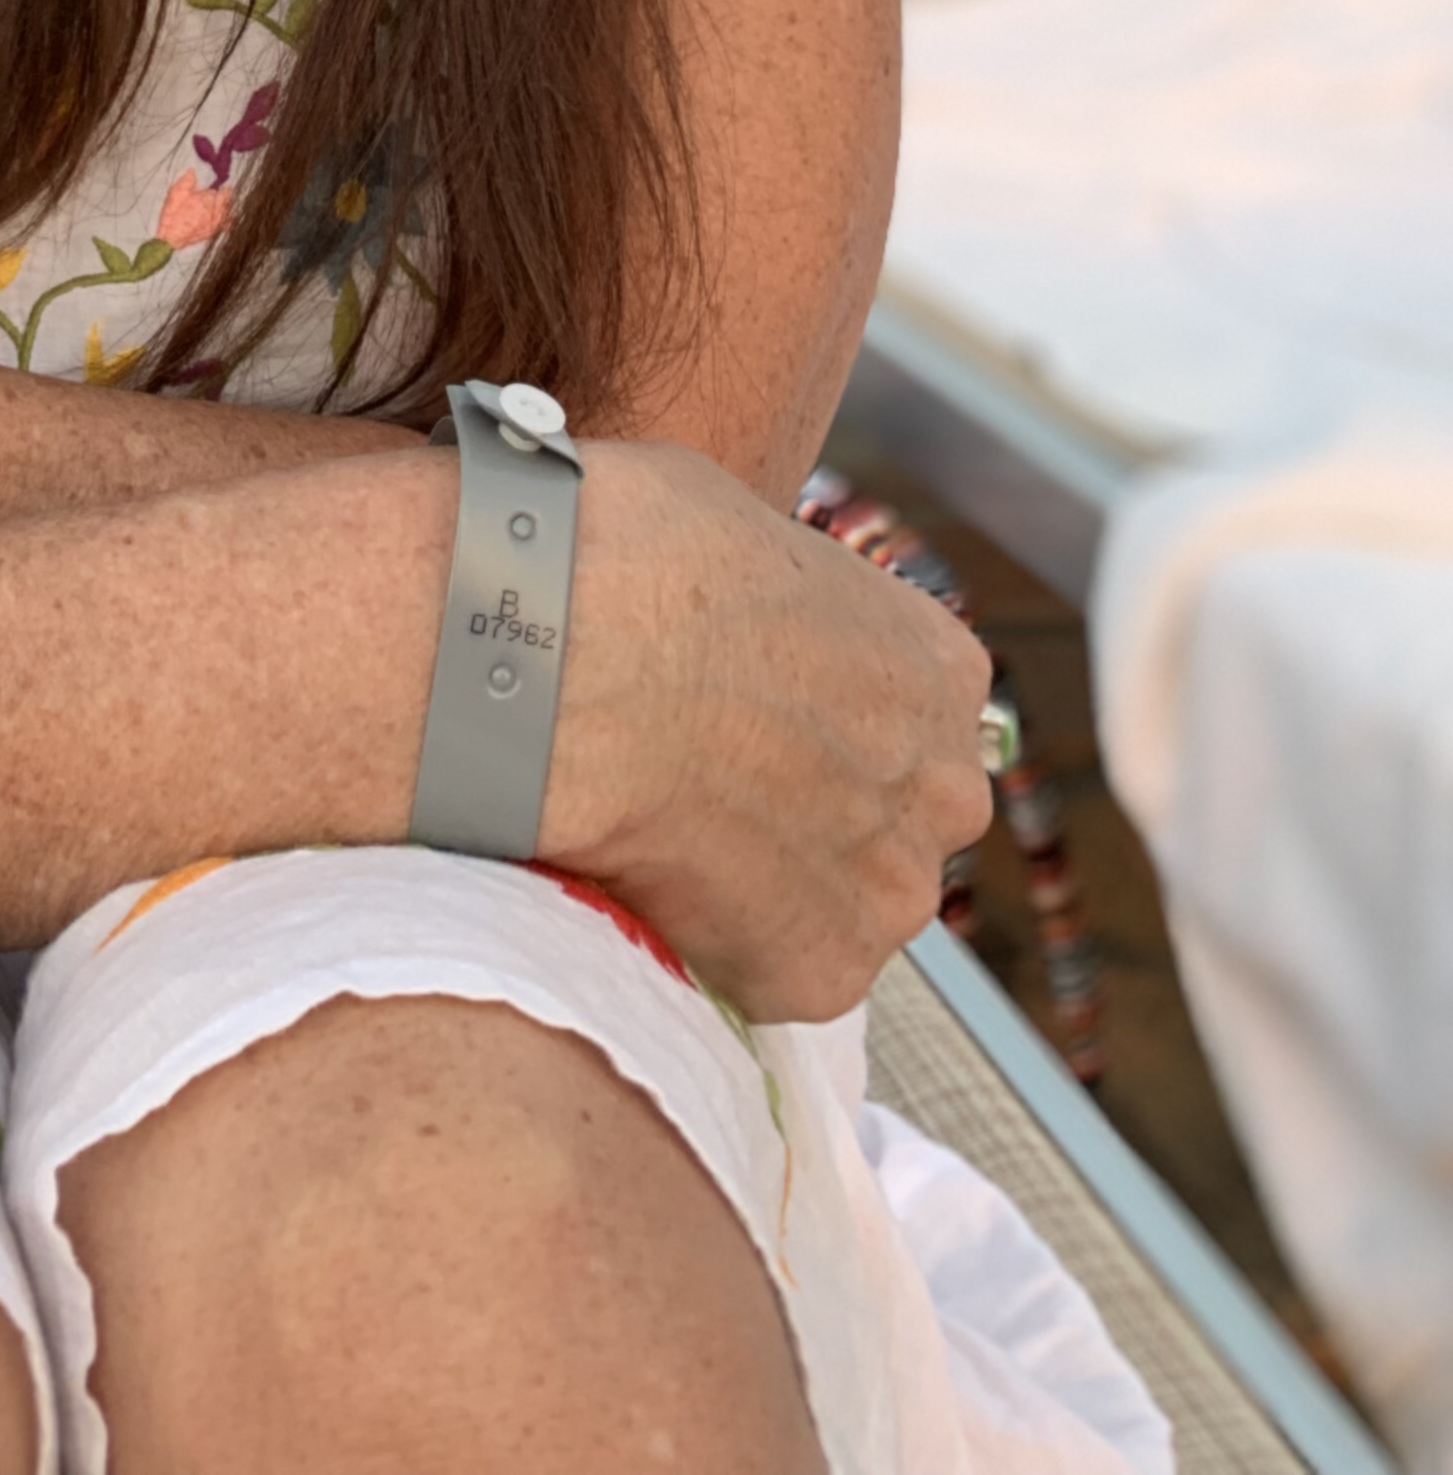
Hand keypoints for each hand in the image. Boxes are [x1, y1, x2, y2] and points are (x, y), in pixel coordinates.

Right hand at [541, 438, 993, 1020]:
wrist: (560, 661)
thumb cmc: (628, 560)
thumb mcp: (737, 527)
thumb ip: (779, 599)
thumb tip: (738, 610)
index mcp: (939, 666)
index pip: (909, 712)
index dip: (822, 716)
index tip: (754, 715)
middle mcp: (943, 784)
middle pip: (893, 815)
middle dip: (815, 807)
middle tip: (709, 780)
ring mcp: (891, 888)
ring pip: (842, 902)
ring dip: (773, 882)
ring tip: (665, 836)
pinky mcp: (821, 975)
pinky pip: (777, 969)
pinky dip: (722, 943)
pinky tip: (651, 881)